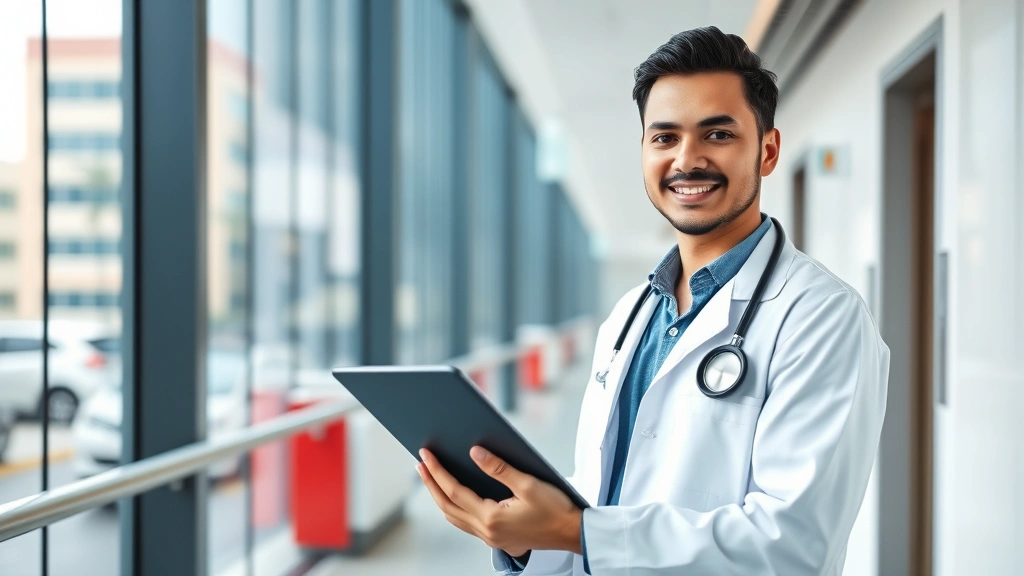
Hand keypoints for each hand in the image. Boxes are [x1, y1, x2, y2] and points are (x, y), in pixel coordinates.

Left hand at [416, 446, 582, 557]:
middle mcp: (487, 532)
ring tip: (433, 478)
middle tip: (421, 464)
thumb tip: (475, 453)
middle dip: (432, 484)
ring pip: (455, 518)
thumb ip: (500, 468)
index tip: (425, 456)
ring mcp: (492, 539)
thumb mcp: (529, 484)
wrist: (572, 533)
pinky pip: (467, 524)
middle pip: (447, 507)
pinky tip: (457, 496)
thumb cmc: (556, 510)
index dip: (437, 472)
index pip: (454, 491)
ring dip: (441, 497)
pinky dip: (456, 508)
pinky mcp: (498, 540)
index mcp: (492, 518)